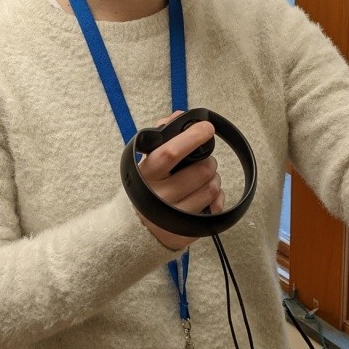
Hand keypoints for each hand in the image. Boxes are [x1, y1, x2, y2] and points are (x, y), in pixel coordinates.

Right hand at [135, 111, 224, 250]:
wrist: (132, 229)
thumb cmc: (143, 190)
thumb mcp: (146, 163)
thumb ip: (163, 136)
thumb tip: (180, 116)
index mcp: (146, 176)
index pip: (170, 152)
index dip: (192, 137)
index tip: (206, 128)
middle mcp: (158, 198)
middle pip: (200, 171)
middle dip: (209, 162)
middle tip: (204, 162)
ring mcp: (173, 217)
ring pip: (211, 188)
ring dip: (213, 179)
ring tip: (203, 179)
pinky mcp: (185, 232)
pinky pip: (215, 208)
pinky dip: (216, 199)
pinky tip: (205, 196)